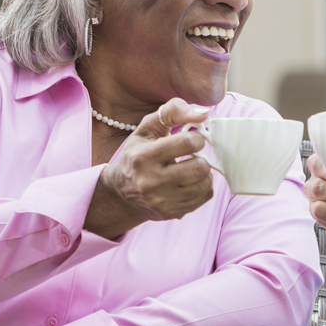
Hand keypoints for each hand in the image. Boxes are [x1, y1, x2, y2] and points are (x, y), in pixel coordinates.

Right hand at [85, 99, 215, 239]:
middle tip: (192, 156)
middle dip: (201, 158)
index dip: (196, 138)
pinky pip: (204, 198)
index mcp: (144, 157)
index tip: (191, 140)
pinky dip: (202, 187)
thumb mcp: (146, 128)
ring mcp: (161, 201)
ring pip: (204, 184)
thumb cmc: (137, 155)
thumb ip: (173, 112)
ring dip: (203, 173)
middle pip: (199, 167)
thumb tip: (204, 113)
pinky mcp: (171, 213)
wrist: (121, 193)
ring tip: (191, 168)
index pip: (187, 143)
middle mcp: (151, 182)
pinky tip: (189, 182)